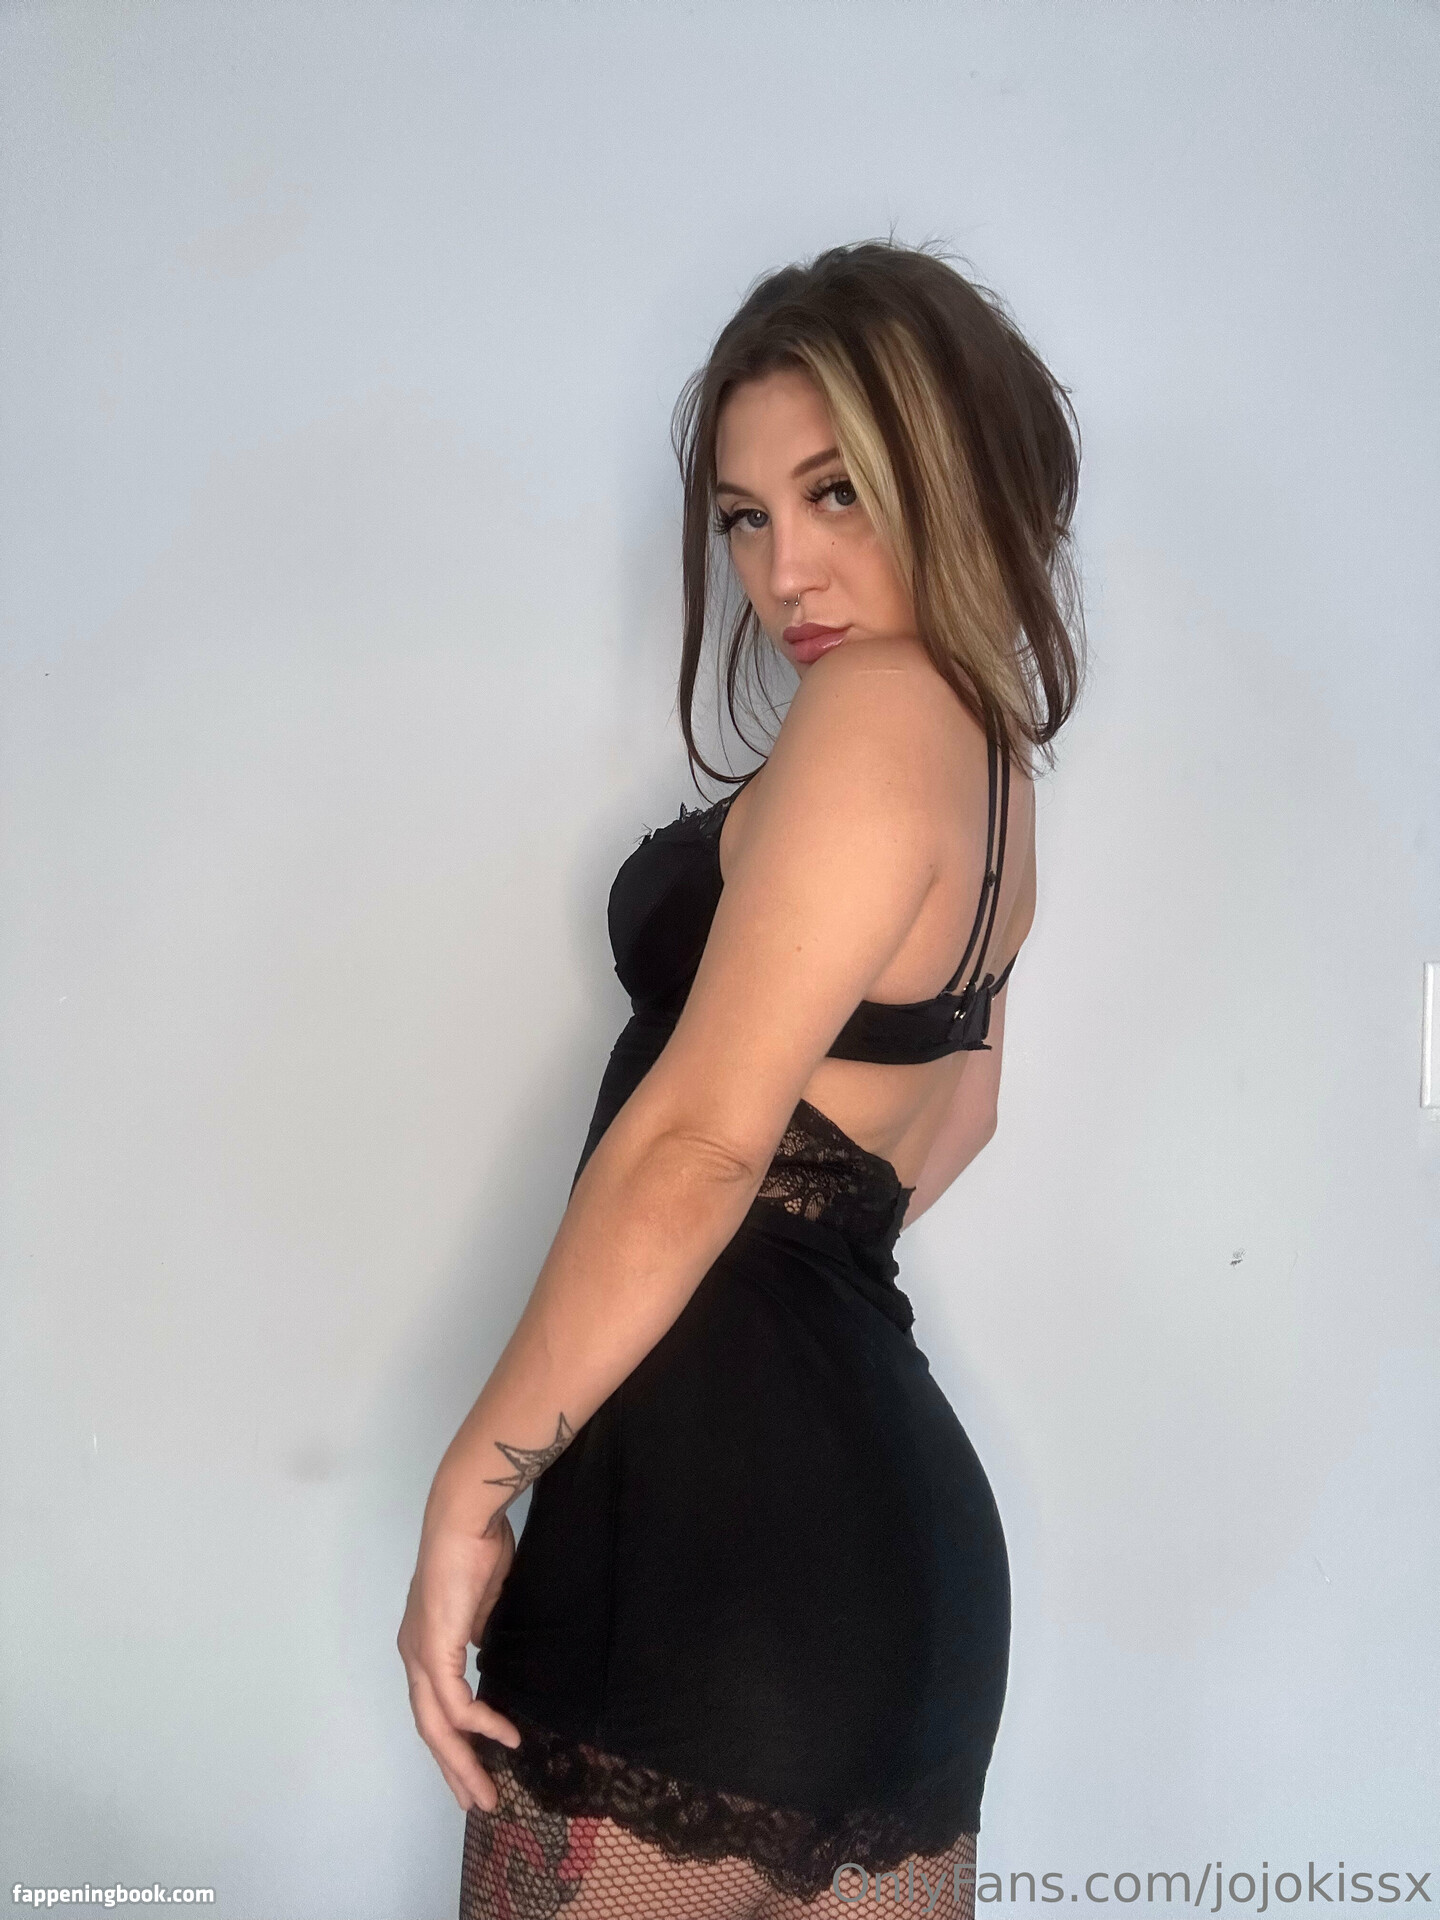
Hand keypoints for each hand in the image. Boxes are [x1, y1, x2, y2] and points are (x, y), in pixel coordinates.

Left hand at [397, 1515, 521, 1811]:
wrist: (465, 1521)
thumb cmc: (476, 1550)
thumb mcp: (478, 1604)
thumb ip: (474, 1633)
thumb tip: (480, 1654)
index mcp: (422, 1646)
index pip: (432, 1709)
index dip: (452, 1743)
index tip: (476, 1768)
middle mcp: (414, 1657)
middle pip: (429, 1730)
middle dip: (455, 1769)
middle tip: (479, 1801)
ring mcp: (421, 1656)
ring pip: (436, 1727)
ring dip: (463, 1762)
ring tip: (488, 1790)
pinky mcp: (435, 1651)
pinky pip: (456, 1704)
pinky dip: (480, 1724)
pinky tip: (504, 1735)